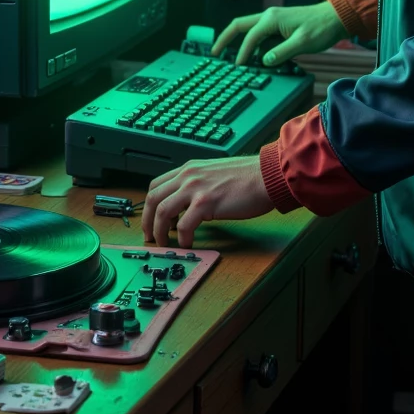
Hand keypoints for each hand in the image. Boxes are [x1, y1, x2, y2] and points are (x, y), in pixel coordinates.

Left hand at [142, 155, 271, 247]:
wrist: (267, 175)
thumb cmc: (248, 177)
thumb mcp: (215, 173)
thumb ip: (199, 183)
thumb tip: (188, 204)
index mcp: (189, 169)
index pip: (156, 185)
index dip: (149, 205)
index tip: (152, 220)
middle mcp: (188, 175)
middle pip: (153, 198)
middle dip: (147, 221)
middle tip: (151, 237)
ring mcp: (195, 188)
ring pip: (162, 212)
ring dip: (160, 232)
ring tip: (165, 244)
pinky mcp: (206, 203)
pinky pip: (183, 225)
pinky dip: (182, 238)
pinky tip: (188, 244)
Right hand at [212, 0, 344, 66]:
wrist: (336, 17)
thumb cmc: (321, 28)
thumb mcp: (302, 43)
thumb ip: (282, 52)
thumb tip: (264, 61)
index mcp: (271, 19)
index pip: (250, 37)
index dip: (243, 53)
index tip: (238, 67)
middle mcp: (269, 16)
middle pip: (239, 26)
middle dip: (225, 39)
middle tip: (214, 53)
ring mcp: (273, 20)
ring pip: (249, 30)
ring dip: (241, 44)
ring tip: (235, 60)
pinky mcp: (279, 26)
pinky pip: (261, 35)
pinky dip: (255, 46)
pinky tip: (257, 58)